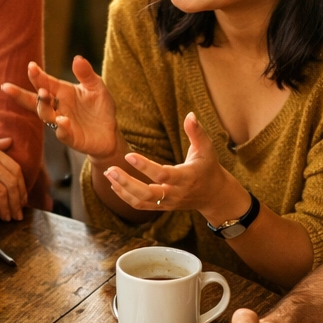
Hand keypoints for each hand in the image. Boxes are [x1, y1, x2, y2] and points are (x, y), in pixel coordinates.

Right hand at [2, 57, 119, 159]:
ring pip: (45, 115)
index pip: (44, 82)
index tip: (31, 66)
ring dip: (42, 106)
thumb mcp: (96, 87)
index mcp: (61, 92)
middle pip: (35, 100)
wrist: (110, 133)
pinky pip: (62, 133)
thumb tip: (76, 58)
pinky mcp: (70, 137)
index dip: (36, 75)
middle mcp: (57, 107)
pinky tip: (63, 120)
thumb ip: (86, 74)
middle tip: (11, 87)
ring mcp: (61, 122)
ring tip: (44, 95)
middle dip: (22, 94)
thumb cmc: (100, 108)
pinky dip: (62, 127)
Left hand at [105, 111, 240, 217]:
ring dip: (122, 189)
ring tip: (108, 173)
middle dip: (127, 182)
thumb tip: (190, 114)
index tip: (129, 156)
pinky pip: (141, 206)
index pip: (163, 174)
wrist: (213, 195)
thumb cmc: (208, 167)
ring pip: (141, 202)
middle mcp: (175, 193)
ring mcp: (168, 203)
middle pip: (147, 193)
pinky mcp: (162, 207)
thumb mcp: (206, 148)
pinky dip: (125, 197)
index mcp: (186, 177)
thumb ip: (197, 132)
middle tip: (110, 169)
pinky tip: (114, 185)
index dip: (145, 166)